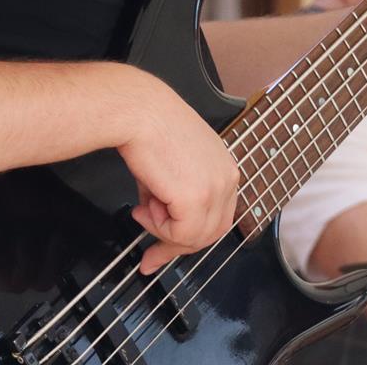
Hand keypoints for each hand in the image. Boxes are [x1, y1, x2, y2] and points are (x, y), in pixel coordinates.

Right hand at [114, 69, 240, 273]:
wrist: (138, 111)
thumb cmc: (149, 127)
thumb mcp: (172, 168)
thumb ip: (173, 198)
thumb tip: (158, 220)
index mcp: (225, 168)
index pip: (217, 216)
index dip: (190, 236)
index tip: (165, 248)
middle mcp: (228, 178)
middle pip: (211, 232)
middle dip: (178, 244)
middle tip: (151, 255)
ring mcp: (216, 190)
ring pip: (195, 237)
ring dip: (163, 232)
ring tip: (142, 211)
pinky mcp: (197, 199)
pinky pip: (180, 234)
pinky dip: (158, 229)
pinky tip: (144, 207)